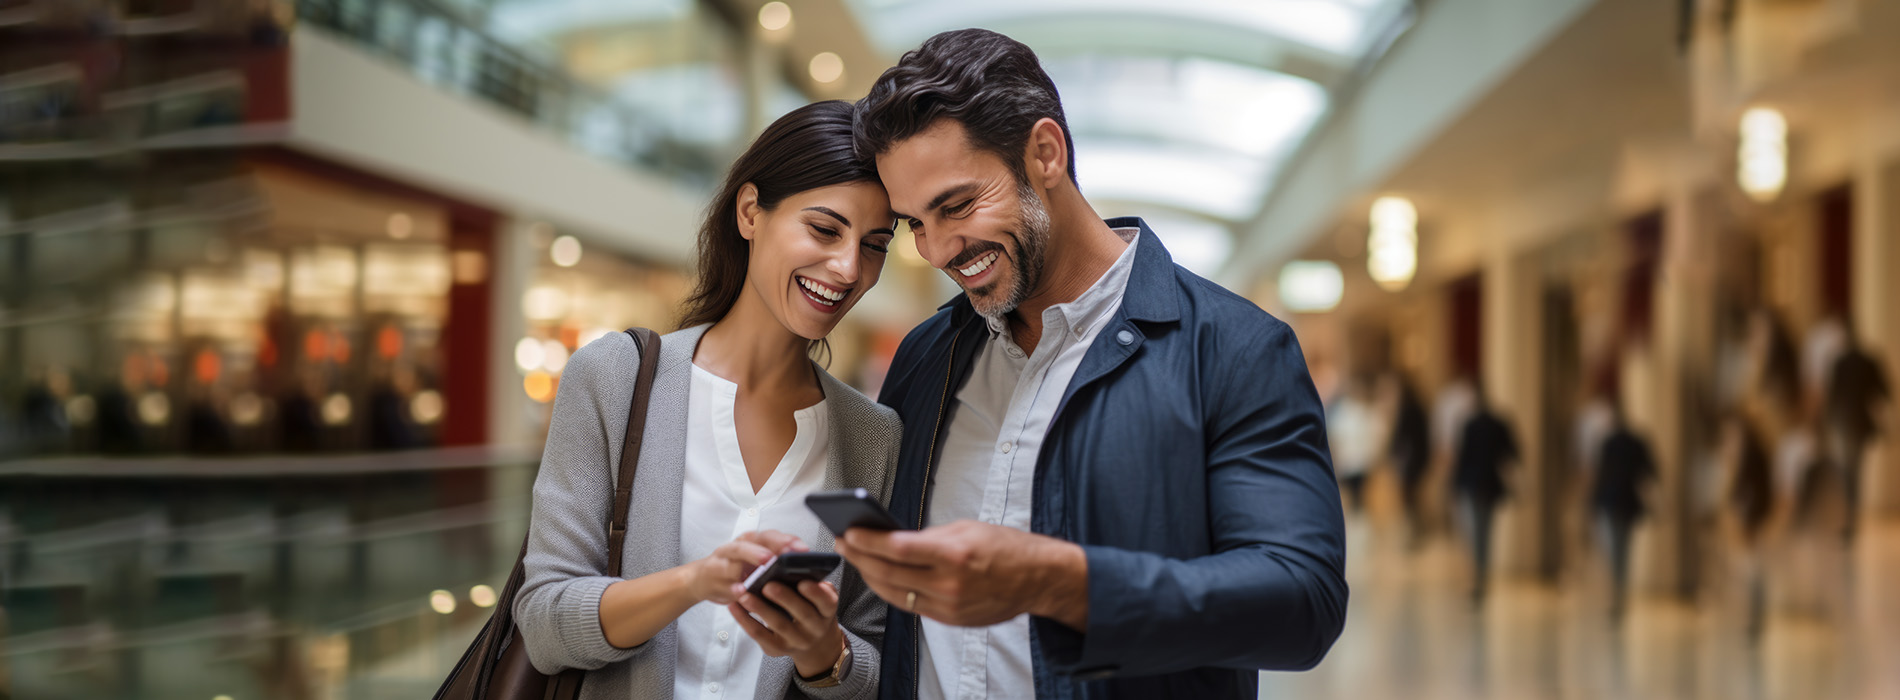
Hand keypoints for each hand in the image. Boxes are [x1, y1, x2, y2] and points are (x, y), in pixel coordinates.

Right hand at [686, 530, 806, 604]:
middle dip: (772, 544)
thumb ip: (776, 561)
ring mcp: (723, 559)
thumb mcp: (755, 563)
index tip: (803, 550)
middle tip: (785, 554)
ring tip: (765, 563)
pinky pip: (723, 580)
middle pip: (754, 540)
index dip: (787, 540)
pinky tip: (741, 591)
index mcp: (751, 541)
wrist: (701, 579)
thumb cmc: (735, 570)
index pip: (771, 536)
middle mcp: (738, 546)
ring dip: (752, 557)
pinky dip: (732, 586)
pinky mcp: (713, 575)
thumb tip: (803, 567)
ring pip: (737, 553)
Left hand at [728, 580, 845, 677]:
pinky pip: (759, 634)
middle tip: (768, 585)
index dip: (816, 593)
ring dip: (759, 608)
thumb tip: (795, 568)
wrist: (813, 645)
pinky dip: (744, 619)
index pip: (827, 602)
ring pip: (778, 624)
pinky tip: (734, 605)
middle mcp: (815, 629)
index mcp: (827, 611)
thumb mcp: (821, 599)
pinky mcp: (776, 649)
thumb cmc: (813, 611)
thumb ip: (814, 585)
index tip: (803, 582)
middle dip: (785, 598)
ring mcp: (795, 641)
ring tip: (744, 593)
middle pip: (802, 614)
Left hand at [834, 520, 1088, 629]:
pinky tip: (882, 578)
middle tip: (844, 543)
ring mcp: (950, 606)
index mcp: (953, 554)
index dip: (867, 541)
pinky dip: (893, 592)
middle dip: (861, 558)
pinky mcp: (951, 619)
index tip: (848, 532)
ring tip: (858, 560)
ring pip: (895, 594)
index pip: (897, 548)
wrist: (1038, 579)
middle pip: (889, 573)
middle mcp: (949, 583)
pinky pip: (912, 606)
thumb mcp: (965, 529)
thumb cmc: (1005, 547)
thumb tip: (893, 540)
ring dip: (872, 577)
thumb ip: (928, 537)